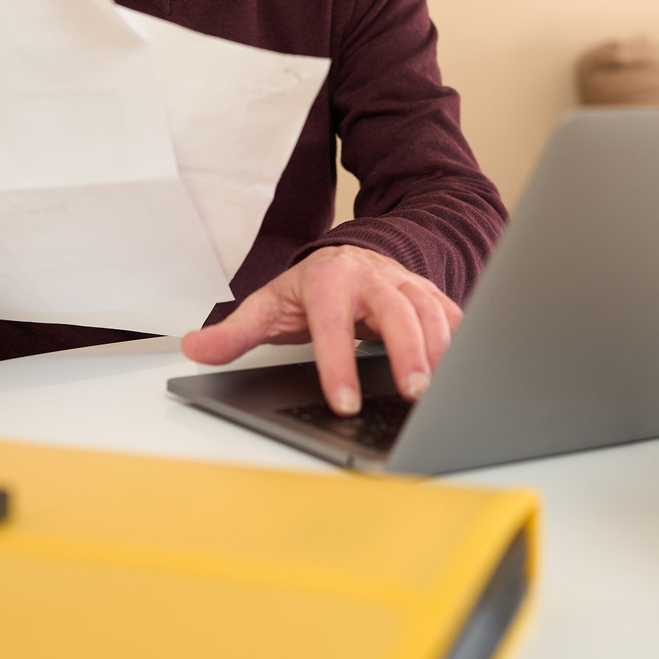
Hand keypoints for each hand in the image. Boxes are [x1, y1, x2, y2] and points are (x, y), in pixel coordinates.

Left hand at [180, 245, 460, 415]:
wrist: (349, 255)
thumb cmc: (310, 289)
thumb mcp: (267, 306)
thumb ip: (234, 333)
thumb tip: (193, 349)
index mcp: (328, 280)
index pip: (332, 324)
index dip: (338, 363)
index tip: (343, 403)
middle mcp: (372, 277)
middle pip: (395, 310)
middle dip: (408, 351)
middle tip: (413, 393)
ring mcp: (405, 282)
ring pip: (431, 310)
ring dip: (440, 349)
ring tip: (440, 390)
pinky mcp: (429, 292)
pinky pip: (453, 312)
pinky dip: (463, 340)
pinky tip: (465, 370)